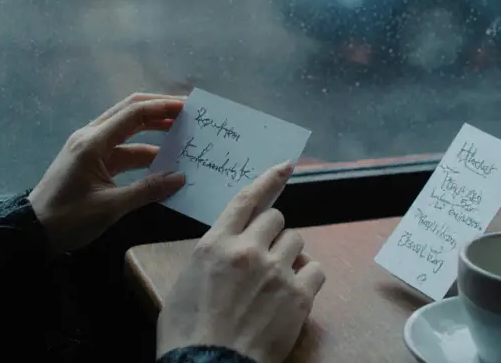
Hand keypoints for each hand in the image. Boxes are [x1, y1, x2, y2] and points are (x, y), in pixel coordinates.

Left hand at [28, 93, 187, 252]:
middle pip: (129, 113)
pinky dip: (141, 152)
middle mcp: (90, 137)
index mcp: (92, 142)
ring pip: (126, 130)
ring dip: (152, 131)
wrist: (32, 232)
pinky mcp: (90, 162)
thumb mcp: (110, 207)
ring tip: (181, 134)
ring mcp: (89, 148)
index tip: (188, 107)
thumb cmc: (68, 219)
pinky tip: (161, 161)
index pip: (133, 113)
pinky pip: (120, 150)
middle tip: (188, 113)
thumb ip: (147, 191)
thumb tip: (180, 177)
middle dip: (159, 110)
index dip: (162, 107)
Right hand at [156, 162, 325, 362]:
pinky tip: (295, 290)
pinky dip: (307, 276)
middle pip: (276, 219)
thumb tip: (226, 250)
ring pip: (296, 240)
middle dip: (272, 232)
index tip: (285, 167)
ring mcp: (276, 271)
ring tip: (277, 276)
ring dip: (289, 253)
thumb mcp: (185, 281)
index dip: (268, 180)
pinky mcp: (298, 296)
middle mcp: (248, 249)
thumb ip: (210, 255)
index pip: (247, 199)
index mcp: (216, 243)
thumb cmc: (186, 332)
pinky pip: (315, 269)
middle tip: (264, 254)